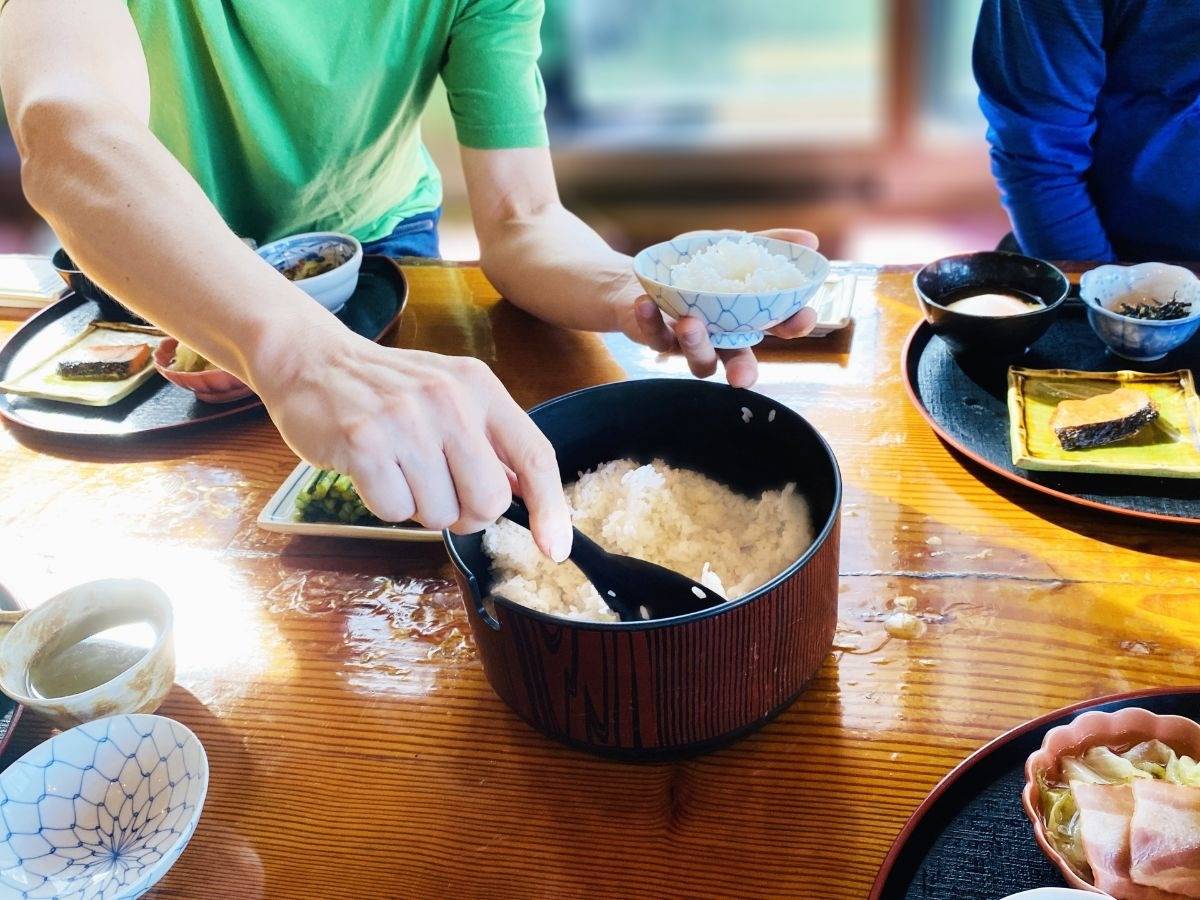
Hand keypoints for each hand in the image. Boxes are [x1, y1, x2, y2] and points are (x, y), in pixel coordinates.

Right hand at [257, 331, 572, 558]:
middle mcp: (448, 398)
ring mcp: (405, 419)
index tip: (555, 548)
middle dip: (465, 513)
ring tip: (398, 467)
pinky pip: (394, 511)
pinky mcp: (364, 441)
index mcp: (480, 387)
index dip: (550, 509)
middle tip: (438, 489)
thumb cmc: (388, 389)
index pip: (534, 456)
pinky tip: (371, 469)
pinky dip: (384, 503)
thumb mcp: (451, 395)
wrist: (313, 361)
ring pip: (438, 513)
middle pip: (487, 500)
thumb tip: (526, 496)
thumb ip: (490, 441)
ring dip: (418, 506)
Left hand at [626, 228, 820, 387]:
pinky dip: (650, 320)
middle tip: (741, 378)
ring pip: (699, 359)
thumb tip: (810, 240)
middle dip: (742, 370)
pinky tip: (647, 303)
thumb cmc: (694, 267)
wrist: (644, 273)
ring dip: (695, 343)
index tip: (803, 317)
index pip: (777, 327)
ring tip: (690, 323)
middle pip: (739, 361)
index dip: (793, 326)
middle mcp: (721, 338)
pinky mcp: (656, 338)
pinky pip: (654, 335)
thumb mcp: (728, 247)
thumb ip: (766, 244)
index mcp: (746, 318)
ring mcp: (688, 343)